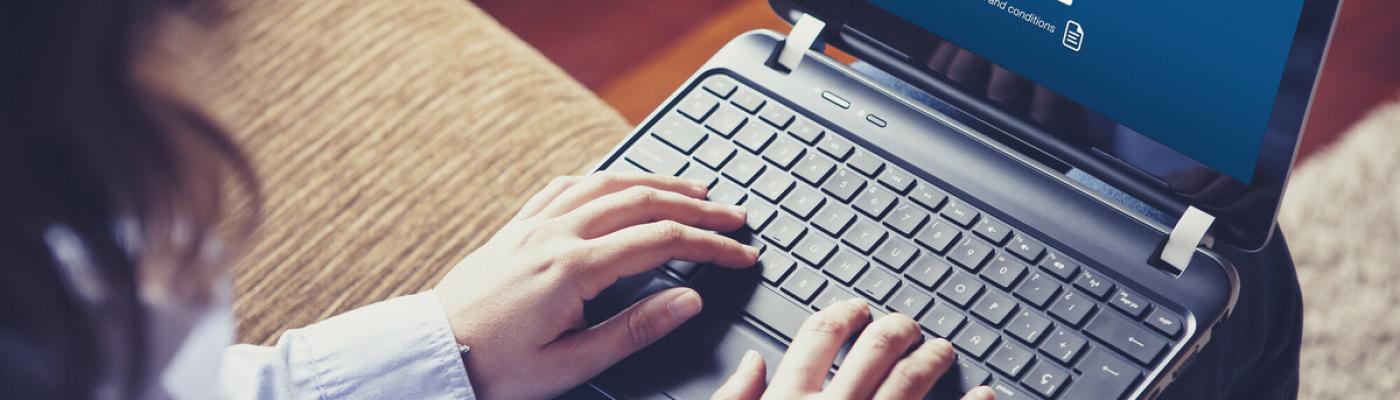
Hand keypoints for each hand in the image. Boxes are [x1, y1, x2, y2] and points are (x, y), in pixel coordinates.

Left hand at [433, 172, 759, 398]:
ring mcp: (533, 225)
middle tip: (734, 216)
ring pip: (607, 183)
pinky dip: (604, 178)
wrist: (432, 355)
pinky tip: (619, 182)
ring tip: (693, 189)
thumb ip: (635, 329)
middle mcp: (554, 234)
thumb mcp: (571, 363)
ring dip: (656, 182)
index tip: (742, 254)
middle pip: (641, 201)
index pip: (661, 241)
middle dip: (696, 205)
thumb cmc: (496, 368)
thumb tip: (688, 300)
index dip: (710, 245)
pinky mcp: (515, 227)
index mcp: (573, 268)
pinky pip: (567, 185)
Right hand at [712, 299, 994, 399]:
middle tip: (907, 324)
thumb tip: (752, 362)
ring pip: (911, 382)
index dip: (842, 315)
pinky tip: (988, 394)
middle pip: (873, 351)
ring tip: (945, 350)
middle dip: (896, 329)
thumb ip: (734, 398)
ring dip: (933, 359)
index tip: (857, 309)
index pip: (818, 339)